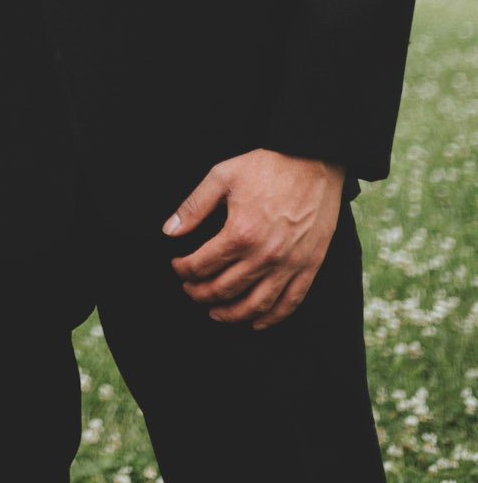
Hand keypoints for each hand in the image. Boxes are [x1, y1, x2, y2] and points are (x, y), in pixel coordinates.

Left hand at [164, 148, 345, 329]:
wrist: (313, 161)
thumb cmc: (266, 167)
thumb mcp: (222, 177)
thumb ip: (193, 207)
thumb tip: (169, 231)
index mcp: (240, 233)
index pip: (201, 265)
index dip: (183, 270)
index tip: (177, 267)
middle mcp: (264, 256)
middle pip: (224, 289)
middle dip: (200, 294)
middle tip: (190, 290)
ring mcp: (289, 265)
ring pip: (255, 305)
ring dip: (230, 314)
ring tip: (215, 312)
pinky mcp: (309, 267)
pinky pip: (289, 303)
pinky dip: (271, 318)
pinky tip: (256, 321)